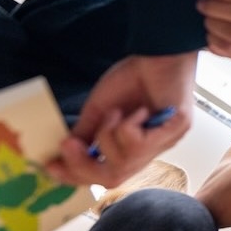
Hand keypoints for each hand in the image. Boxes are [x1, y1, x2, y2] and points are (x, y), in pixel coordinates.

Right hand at [46, 53, 195, 186]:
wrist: (158, 52)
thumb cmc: (135, 77)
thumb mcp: (100, 109)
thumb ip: (86, 134)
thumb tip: (61, 155)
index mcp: (134, 146)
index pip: (106, 174)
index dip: (77, 175)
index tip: (52, 166)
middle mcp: (152, 149)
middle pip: (113, 177)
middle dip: (84, 165)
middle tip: (70, 146)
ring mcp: (166, 141)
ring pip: (124, 163)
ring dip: (107, 137)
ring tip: (114, 113)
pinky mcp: (178, 129)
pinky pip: (140, 145)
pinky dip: (128, 127)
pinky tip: (140, 111)